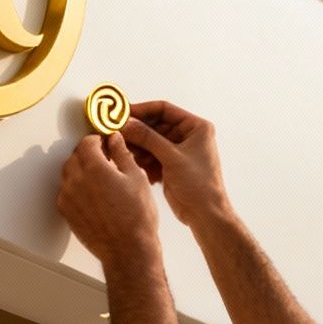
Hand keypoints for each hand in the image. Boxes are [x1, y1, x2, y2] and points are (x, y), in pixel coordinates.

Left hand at [57, 132, 160, 267]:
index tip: (105, 143)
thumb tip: (115, 140)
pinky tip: (92, 194)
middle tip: (103, 159)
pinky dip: (75, 187)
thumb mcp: (136, 178)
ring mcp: (68, 197)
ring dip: (80, 169)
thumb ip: (122, 154)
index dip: (97, 140)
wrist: (128, 250)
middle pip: (74, 156)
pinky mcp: (66, 212)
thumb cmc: (136, 217)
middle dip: (87, 153)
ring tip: (99, 177)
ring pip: (68, 173)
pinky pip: (66, 191)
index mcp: (94, 168)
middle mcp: (76, 180)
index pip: (86, 143)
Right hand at [121, 100, 231, 226]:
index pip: (165, 109)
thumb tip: (127, 122)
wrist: (205, 214)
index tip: (123, 112)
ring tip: (125, 152)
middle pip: (156, 125)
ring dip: (138, 147)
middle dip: (138, 131)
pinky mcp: (171, 165)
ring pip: (151, 141)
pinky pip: (152, 155)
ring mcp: (179, 151)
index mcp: (196, 127)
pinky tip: (136, 165)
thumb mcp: (172, 157)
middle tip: (117, 133)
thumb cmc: (198, 184)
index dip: (143, 110)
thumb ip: (148, 138)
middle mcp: (188, 136)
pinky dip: (143, 159)